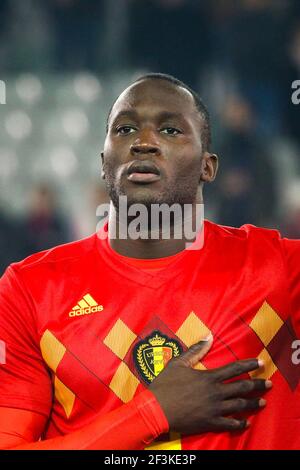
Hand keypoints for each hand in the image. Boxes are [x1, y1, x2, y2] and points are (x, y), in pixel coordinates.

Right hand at [149, 336, 270, 434]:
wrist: (156, 409)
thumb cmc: (166, 385)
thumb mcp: (178, 363)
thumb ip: (195, 350)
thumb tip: (208, 336)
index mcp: (209, 377)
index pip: (235, 369)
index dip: (249, 365)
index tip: (261, 363)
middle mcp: (216, 392)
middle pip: (242, 387)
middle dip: (258, 385)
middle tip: (269, 384)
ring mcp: (214, 409)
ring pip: (239, 406)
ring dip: (252, 404)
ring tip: (262, 402)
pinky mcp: (210, 422)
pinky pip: (230, 424)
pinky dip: (240, 423)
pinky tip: (246, 423)